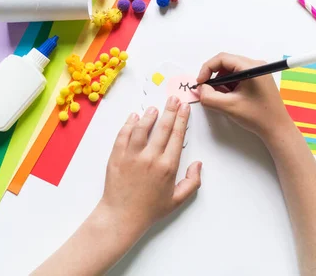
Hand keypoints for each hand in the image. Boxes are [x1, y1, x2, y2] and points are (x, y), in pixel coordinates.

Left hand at [98, 97, 201, 236]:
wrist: (121, 216)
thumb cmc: (149, 209)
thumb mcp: (177, 200)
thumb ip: (192, 181)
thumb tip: (198, 164)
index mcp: (167, 167)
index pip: (177, 136)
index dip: (182, 119)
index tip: (184, 108)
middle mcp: (150, 158)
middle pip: (162, 127)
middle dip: (170, 110)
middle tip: (173, 99)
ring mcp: (132, 155)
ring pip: (141, 127)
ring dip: (149, 115)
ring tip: (154, 108)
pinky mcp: (117, 156)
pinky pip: (123, 134)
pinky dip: (129, 123)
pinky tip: (134, 117)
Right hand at [197, 52, 292, 141]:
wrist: (277, 128)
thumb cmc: (258, 117)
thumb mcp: (228, 107)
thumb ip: (209, 96)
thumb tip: (201, 88)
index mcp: (251, 67)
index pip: (222, 58)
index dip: (207, 69)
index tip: (200, 83)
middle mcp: (256, 65)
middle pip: (227, 63)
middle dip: (214, 77)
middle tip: (207, 91)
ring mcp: (258, 72)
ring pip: (231, 70)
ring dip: (222, 82)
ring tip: (221, 98)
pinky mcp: (258, 80)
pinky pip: (238, 77)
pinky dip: (230, 85)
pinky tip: (230, 98)